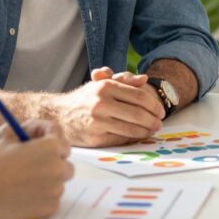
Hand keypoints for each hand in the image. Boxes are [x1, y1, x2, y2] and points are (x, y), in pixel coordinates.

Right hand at [0, 119, 73, 218]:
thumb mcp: (7, 139)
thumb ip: (25, 131)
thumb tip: (35, 131)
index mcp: (50, 146)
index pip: (58, 133)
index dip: (47, 132)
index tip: (40, 136)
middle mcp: (58, 167)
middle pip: (64, 160)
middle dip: (53, 159)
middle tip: (38, 161)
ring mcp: (56, 189)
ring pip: (59, 181)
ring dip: (49, 179)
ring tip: (27, 180)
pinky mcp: (51, 207)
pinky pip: (53, 200)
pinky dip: (43, 198)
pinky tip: (25, 196)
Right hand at [50, 67, 164, 146]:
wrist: (58, 115)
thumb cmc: (84, 99)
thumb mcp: (101, 83)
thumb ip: (123, 79)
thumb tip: (143, 79)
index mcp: (105, 87)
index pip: (138, 96)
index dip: (154, 104)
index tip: (161, 111)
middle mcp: (101, 103)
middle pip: (138, 113)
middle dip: (153, 120)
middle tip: (160, 123)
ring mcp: (97, 122)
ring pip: (131, 128)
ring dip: (146, 131)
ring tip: (152, 130)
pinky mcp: (95, 138)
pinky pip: (121, 139)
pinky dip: (133, 138)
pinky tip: (139, 136)